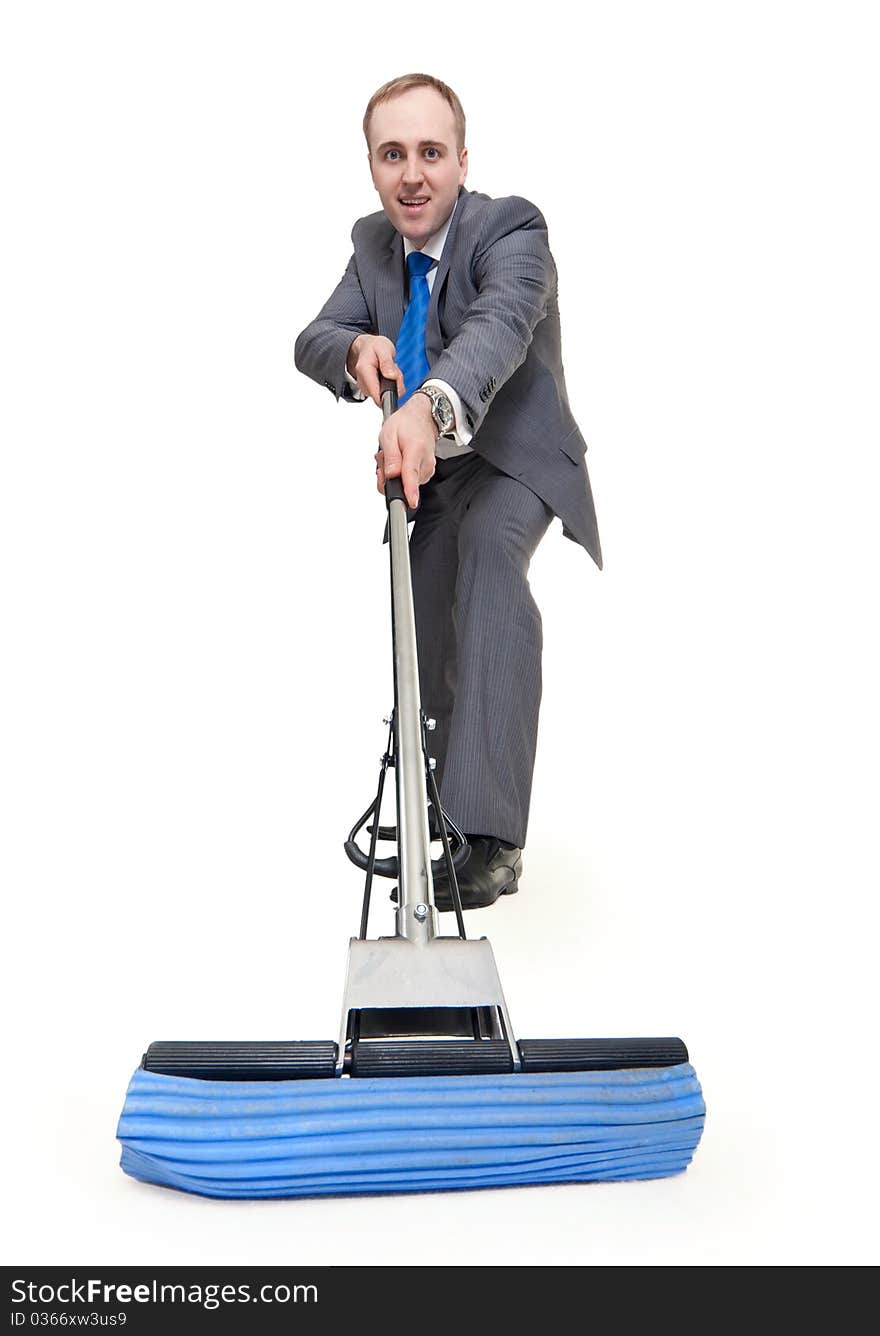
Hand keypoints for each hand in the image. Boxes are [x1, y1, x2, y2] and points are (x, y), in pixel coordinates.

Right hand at [347, 335, 403, 405]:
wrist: (367, 347)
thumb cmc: (374, 346)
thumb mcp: (383, 348)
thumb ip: (387, 362)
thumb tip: (392, 376)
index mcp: (364, 371)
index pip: (377, 395)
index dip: (391, 392)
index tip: (396, 379)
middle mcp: (363, 383)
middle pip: (384, 395)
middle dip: (395, 384)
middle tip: (394, 369)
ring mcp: (366, 388)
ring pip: (386, 394)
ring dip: (394, 384)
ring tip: (391, 370)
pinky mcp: (371, 391)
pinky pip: (385, 393)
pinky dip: (391, 385)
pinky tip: (388, 375)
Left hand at [375, 393, 438, 508]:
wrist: (422, 417)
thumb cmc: (406, 423)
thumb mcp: (389, 434)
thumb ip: (390, 457)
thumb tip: (391, 474)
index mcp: (415, 450)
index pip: (412, 475)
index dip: (410, 490)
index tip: (411, 502)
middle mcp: (425, 463)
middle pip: (403, 483)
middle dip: (388, 475)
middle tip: (385, 457)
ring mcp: (427, 470)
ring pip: (404, 483)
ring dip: (393, 473)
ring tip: (393, 455)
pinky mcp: (426, 474)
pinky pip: (408, 481)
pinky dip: (400, 474)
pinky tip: (399, 460)